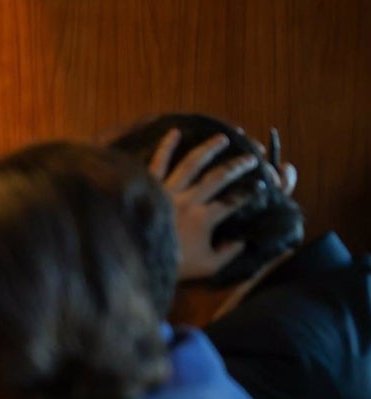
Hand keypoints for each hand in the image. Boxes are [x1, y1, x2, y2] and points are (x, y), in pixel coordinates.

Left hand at [147, 129, 258, 280]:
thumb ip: (227, 254)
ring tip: (224, 138)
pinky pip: (158, 163)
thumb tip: (241, 242)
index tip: (261, 185)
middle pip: (218, 177)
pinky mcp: (149, 186)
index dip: (249, 193)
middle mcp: (189, 199)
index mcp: (204, 218)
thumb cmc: (173, 265)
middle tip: (251, 158)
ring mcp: (168, 190)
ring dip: (210, 149)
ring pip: (192, 164)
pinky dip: (165, 147)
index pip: (233, 201)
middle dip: (237, 166)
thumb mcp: (207, 267)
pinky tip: (175, 132)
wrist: (136, 259)